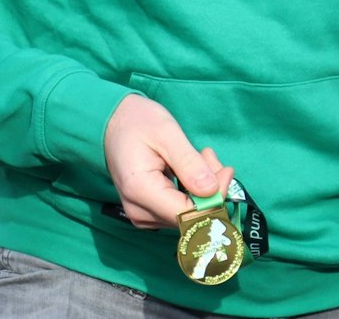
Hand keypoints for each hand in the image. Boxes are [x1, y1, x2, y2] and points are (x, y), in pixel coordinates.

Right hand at [103, 93, 232, 229]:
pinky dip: (194, 189)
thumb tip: (212, 191)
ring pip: (189, 213)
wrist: (112, 122)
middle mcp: (139, 211)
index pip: (188, 214)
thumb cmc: (137, 122)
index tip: (226, 170)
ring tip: (201, 155)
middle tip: (209, 155)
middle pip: (190, 215)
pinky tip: (194, 166)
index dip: (214, 199)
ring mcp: (143, 214)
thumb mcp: (167, 133)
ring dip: (204, 186)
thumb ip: (188, 163)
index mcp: (140, 191)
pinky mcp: (149, 211)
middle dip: (211, 188)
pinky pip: (181, 208)